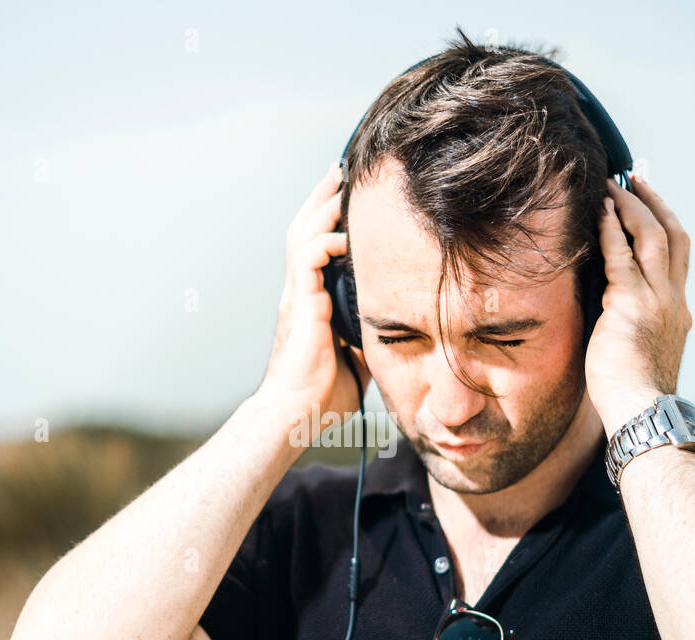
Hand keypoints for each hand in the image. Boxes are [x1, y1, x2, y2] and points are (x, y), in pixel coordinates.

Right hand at [257, 162, 371, 424]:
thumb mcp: (358, 358)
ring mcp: (298, 296)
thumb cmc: (323, 396)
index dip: (331, 219)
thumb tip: (398, 329)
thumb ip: (370, 335)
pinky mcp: (301, 304)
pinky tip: (344, 233)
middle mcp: (301, 291)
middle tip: (344, 169)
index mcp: (312, 300)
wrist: (297, 415)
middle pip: (306, 228)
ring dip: (323, 207)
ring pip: (303, 235)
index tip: (351, 196)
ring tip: (343, 183)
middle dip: (324, 197)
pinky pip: (308, 258)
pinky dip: (325, 240)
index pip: (318, 247)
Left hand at [584, 173, 692, 437]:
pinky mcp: (631, 305)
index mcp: (679, 312)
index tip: (649, 206)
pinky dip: (609, 231)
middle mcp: (674, 300)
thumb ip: (634, 327)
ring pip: (651, 237)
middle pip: (672, 236)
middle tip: (634, 179)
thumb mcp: (642, 353)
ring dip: (631, 206)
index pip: (677, 258)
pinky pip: (620, 257)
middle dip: (653, 203)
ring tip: (612, 186)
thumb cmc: (634, 396)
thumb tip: (610, 316)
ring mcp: (657, 300)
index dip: (665, 227)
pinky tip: (598, 213)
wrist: (643, 413)